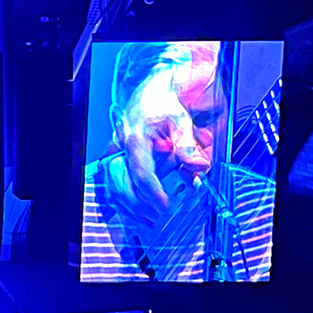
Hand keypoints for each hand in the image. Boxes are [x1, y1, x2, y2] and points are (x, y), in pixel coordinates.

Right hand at [109, 44, 217, 223]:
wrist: (150, 91)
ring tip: (149, 221)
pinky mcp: (120, 160)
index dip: (153, 194)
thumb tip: (197, 165)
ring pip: (115, 187)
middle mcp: (122, 149)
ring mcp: (119, 155)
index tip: (166, 207)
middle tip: (160, 218)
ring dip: (131, 207)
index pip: (142, 173)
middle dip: (139, 205)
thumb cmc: (163, 103)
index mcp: (136, 139)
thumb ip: (187, 143)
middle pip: (122, 185)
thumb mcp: (180, 118)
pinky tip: (140, 213)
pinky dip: (126, 201)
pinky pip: (116, 185)